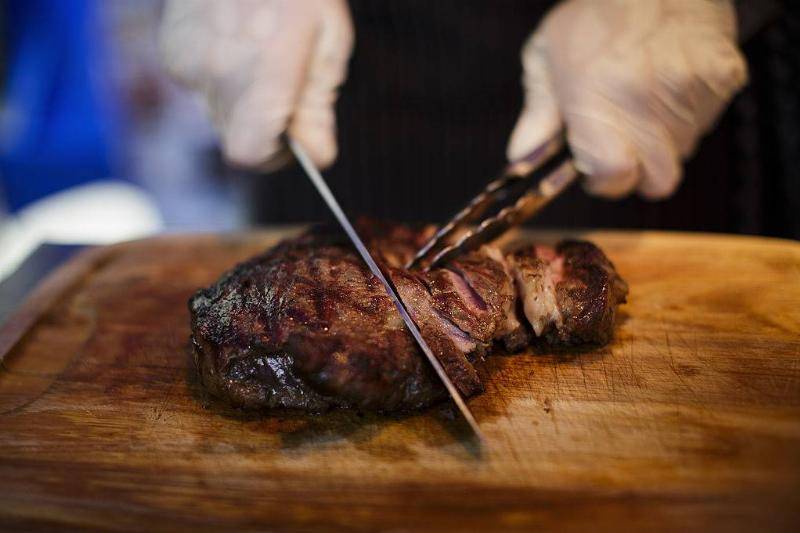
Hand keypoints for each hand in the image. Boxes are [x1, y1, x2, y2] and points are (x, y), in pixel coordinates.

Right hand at [160, 0, 353, 169]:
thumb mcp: (328, 44)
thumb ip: (318, 107)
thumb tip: (316, 155)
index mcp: (261, 78)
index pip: (251, 155)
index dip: (275, 156)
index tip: (293, 138)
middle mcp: (216, 76)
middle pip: (236, 137)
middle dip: (264, 125)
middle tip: (286, 83)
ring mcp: (187, 63)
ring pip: (217, 111)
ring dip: (242, 98)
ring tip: (260, 50)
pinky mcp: (171, 50)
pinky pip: (198, 84)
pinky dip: (219, 74)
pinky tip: (235, 38)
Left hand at [507, 0, 747, 198]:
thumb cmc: (596, 11)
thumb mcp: (546, 56)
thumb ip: (537, 114)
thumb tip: (521, 158)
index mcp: (596, 100)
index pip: (615, 177)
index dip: (605, 180)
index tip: (595, 169)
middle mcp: (645, 102)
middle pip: (658, 179)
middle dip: (638, 170)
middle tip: (621, 142)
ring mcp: (689, 92)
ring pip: (682, 152)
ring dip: (663, 141)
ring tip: (644, 100)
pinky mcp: (722, 78)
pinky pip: (706, 122)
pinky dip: (689, 114)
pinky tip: (669, 86)